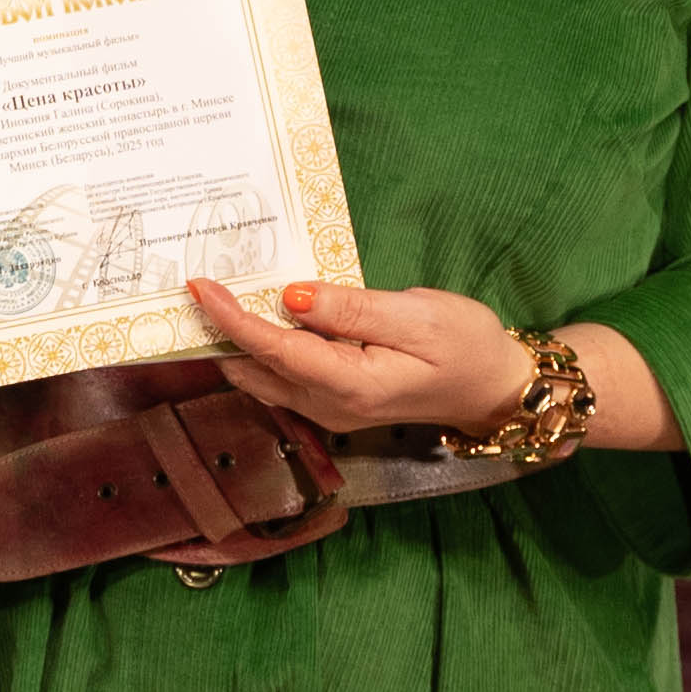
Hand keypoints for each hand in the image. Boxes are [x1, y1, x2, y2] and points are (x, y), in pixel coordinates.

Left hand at [186, 277, 532, 436]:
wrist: (495, 387)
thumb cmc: (465, 345)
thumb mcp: (415, 317)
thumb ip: (350, 309)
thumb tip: (290, 297)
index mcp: (350, 385)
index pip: (274, 350)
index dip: (231, 318)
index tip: (199, 286)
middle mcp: (330, 406)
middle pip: (255, 368)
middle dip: (221, 329)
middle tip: (195, 280)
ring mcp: (329, 410)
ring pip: (263, 376)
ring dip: (237, 339)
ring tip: (217, 292)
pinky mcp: (333, 402)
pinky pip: (282, 376)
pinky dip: (261, 347)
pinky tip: (259, 314)